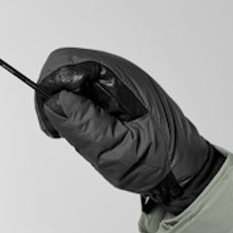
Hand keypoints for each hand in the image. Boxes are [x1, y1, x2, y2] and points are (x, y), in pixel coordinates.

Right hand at [34, 47, 224, 214]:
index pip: (63, 64)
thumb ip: (85, 125)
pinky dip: (73, 108)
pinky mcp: (113, 90)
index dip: (48, 92)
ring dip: (62, 104)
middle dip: (51, 96)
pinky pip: (81, 88)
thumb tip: (54, 102)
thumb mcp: (118, 151)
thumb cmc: (158, 162)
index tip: (52, 125)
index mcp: (119, 79)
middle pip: (63, 65)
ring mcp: (115, 79)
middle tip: (60, 131)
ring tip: (77, 134)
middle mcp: (117, 71)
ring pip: (69, 77)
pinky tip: (85, 129)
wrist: (184, 168)